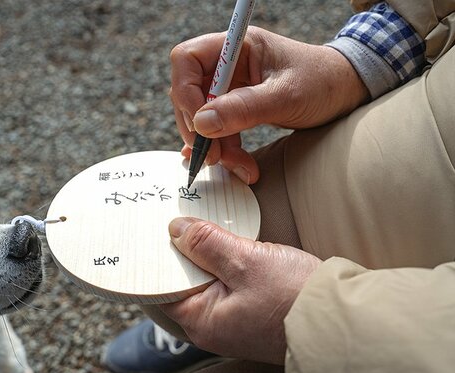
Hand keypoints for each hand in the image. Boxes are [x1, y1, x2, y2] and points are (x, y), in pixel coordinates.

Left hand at [158, 217, 321, 363]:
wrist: (346, 319)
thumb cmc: (296, 297)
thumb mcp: (247, 261)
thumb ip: (207, 244)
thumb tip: (176, 229)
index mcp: (202, 321)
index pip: (162, 288)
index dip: (158, 258)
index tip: (154, 229)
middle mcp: (213, 326)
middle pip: (184, 282)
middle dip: (183, 251)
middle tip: (180, 217)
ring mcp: (234, 320)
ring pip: (208, 280)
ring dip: (207, 253)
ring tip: (203, 223)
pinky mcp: (253, 311)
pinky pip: (229, 283)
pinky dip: (227, 262)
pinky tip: (230, 242)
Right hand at [169, 26, 368, 183]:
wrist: (347, 93)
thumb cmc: (323, 82)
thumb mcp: (285, 96)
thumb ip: (243, 108)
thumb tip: (202, 123)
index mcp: (236, 47)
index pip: (187, 60)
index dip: (185, 92)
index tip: (200, 124)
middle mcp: (228, 65)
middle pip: (188, 93)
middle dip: (198, 128)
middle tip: (213, 155)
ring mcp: (231, 87)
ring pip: (201, 117)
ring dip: (213, 145)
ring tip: (235, 165)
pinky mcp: (237, 107)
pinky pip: (218, 129)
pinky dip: (222, 148)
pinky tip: (226, 163)